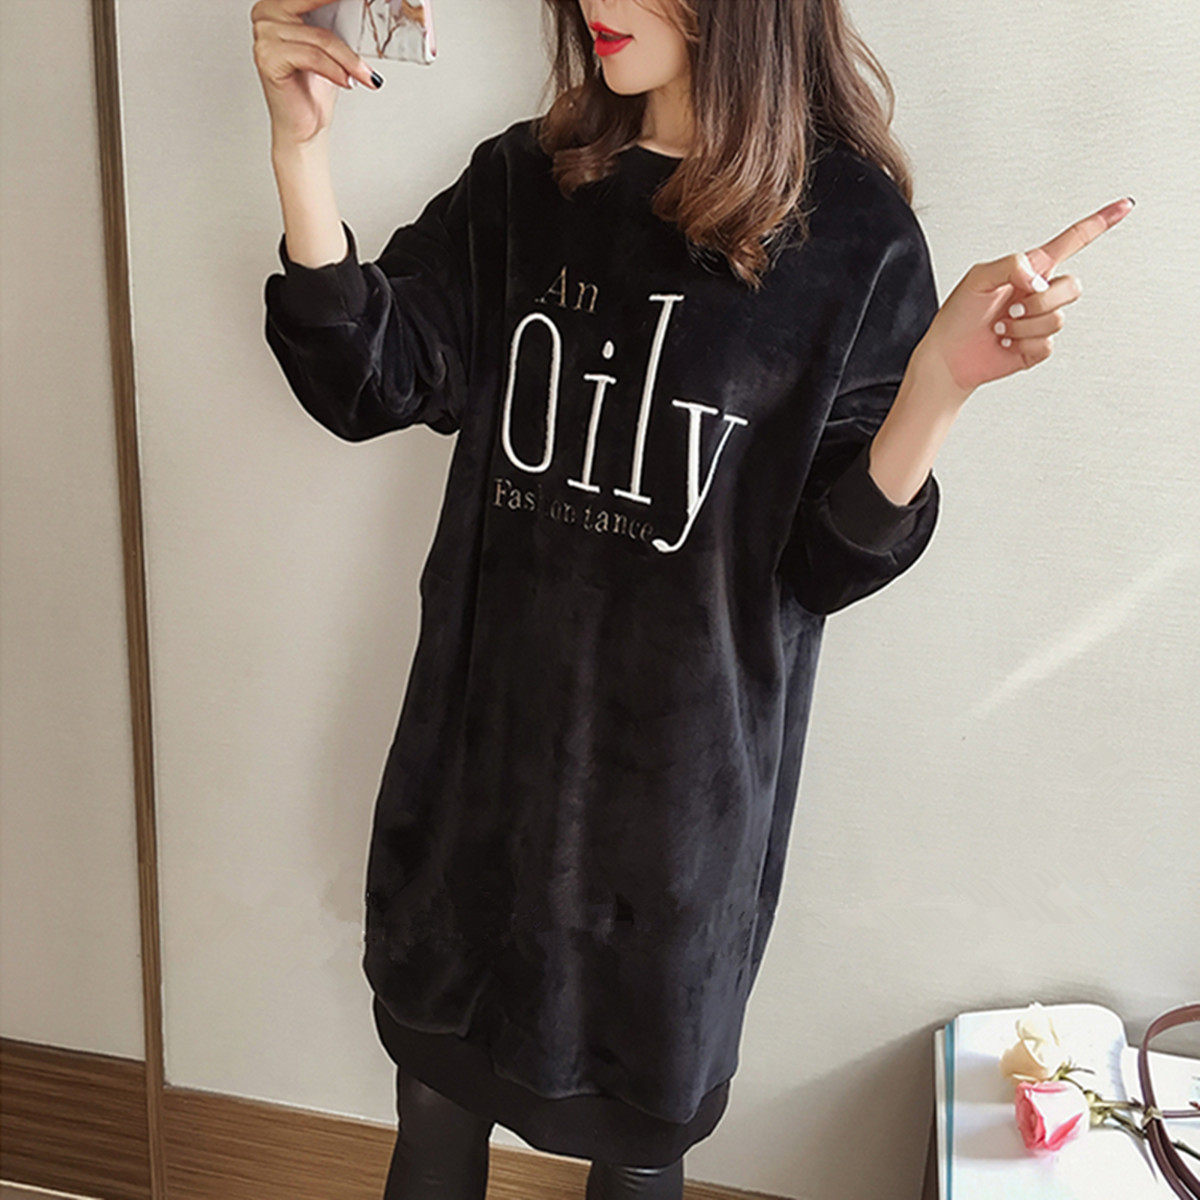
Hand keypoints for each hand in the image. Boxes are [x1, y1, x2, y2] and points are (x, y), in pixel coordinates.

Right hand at [251, 0, 379, 147]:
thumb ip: (334, 18)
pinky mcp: (268, 57)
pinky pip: (313, 57)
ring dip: (349, 61)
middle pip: (318, 11)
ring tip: (366, 77)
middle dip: (349, 24)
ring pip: (322, 39)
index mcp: (278, 5)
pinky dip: (336, 70)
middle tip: (376, 26)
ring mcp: (264, 35)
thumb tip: (358, 4)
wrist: (305, 126)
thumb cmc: (314, 88)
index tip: (366, 0)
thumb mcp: (329, 45)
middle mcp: (266, 14)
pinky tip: (347, 82)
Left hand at [917, 197, 1134, 400]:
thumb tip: (1038, 280)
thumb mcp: (978, 277)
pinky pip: (1048, 343)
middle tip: (1011, 308)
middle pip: (1072, 287)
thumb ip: (1011, 265)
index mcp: (1029, 269)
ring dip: (1024, 325)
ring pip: (1058, 318)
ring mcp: (1040, 320)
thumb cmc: (957, 316)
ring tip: (1000, 326)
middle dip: (1041, 300)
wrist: (947, 356)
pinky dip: (1022, 343)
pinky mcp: (1037, 347)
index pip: (1072, 241)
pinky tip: (1005, 342)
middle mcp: (1038, 292)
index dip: (1099, 223)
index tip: (1124, 206)